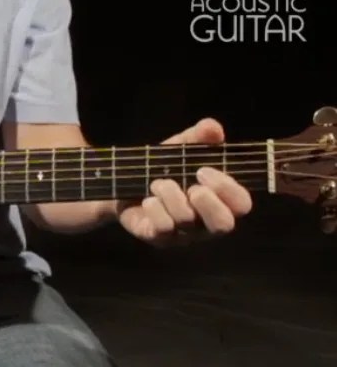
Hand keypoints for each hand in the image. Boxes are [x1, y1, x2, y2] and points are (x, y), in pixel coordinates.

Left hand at [116, 118, 252, 247]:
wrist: (125, 183)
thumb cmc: (163, 168)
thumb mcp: (180, 148)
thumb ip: (198, 136)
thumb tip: (213, 128)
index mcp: (219, 200)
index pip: (242, 204)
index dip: (228, 189)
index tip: (204, 170)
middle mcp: (206, 222)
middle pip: (224, 225)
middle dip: (208, 202)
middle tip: (192, 185)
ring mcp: (183, 234)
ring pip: (187, 221)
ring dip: (171, 195)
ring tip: (158, 183)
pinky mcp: (160, 239)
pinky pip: (164, 229)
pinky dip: (155, 209)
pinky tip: (148, 199)